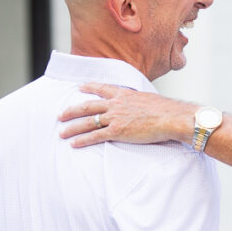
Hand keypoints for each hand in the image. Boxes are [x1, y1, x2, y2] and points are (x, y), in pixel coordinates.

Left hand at [57, 83, 196, 147]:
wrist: (171, 117)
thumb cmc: (166, 111)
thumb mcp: (150, 100)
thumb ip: (140, 102)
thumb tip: (142, 106)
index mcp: (124, 94)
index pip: (102, 88)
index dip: (89, 87)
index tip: (79, 87)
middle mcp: (116, 104)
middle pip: (88, 106)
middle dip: (72, 111)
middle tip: (60, 115)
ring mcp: (115, 117)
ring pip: (87, 122)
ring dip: (72, 128)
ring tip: (61, 133)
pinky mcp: (117, 131)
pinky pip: (95, 136)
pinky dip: (83, 140)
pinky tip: (74, 143)